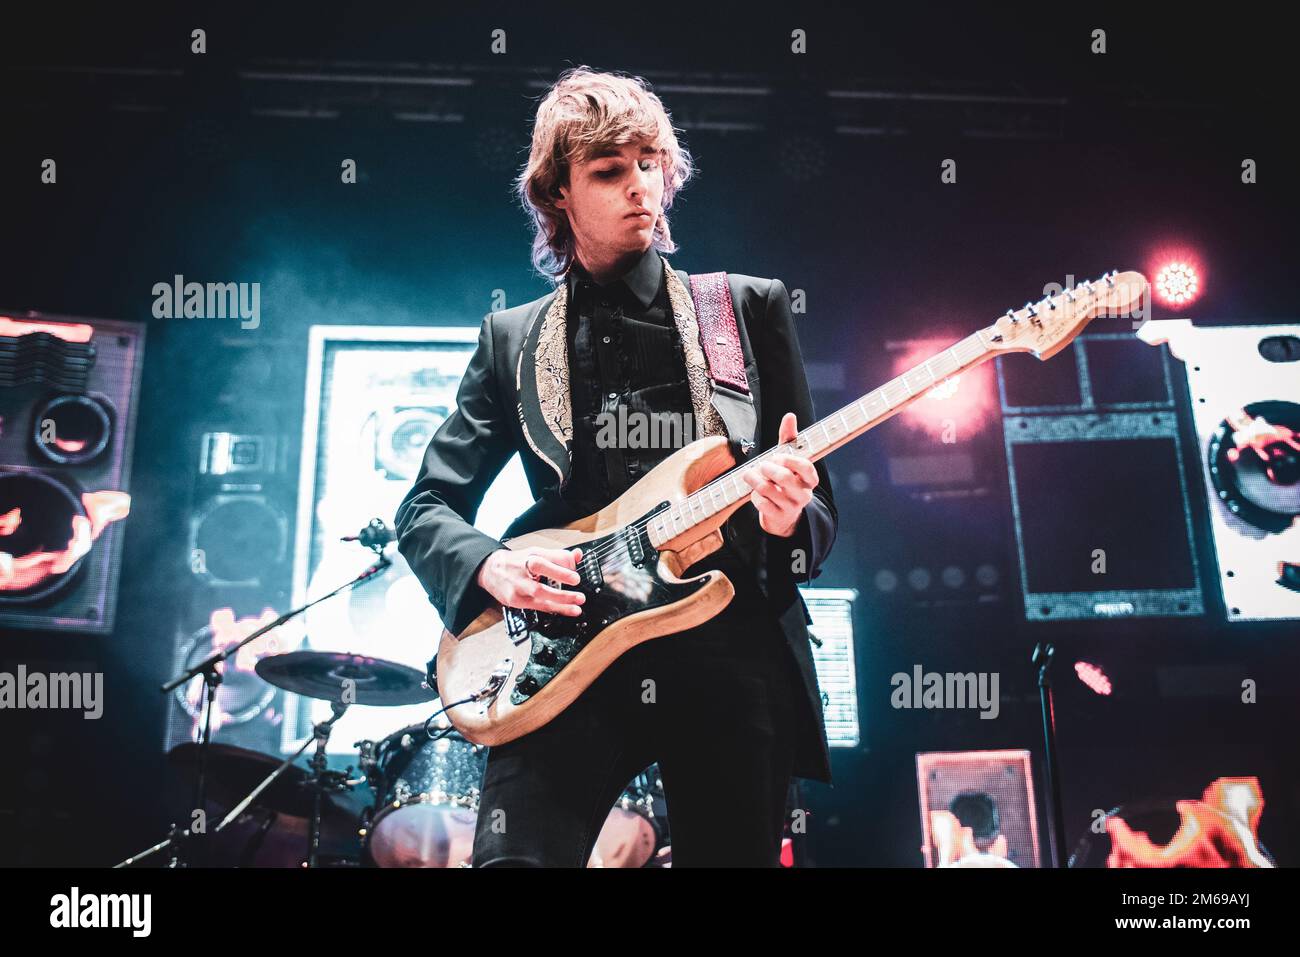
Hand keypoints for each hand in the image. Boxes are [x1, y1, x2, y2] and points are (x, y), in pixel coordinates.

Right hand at [476, 546, 585, 615]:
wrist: (491, 570)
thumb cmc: (517, 562)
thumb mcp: (536, 552)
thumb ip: (558, 555)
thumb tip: (577, 556)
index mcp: (527, 560)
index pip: (544, 565)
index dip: (560, 572)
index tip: (575, 578)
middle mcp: (521, 576)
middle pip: (540, 588)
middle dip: (562, 595)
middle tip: (580, 597)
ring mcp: (516, 591)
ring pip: (538, 601)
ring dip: (560, 606)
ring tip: (576, 609)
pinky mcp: (514, 602)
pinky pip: (536, 607)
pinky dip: (551, 609)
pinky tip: (563, 610)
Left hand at [741, 411, 817, 537]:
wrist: (783, 514)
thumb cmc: (785, 480)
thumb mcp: (788, 460)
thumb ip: (789, 438)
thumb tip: (790, 416)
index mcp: (810, 479)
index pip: (806, 467)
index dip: (790, 460)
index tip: (777, 456)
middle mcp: (803, 494)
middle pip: (785, 478)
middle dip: (768, 468)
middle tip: (761, 465)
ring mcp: (791, 507)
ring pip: (769, 490)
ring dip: (755, 480)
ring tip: (749, 474)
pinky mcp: (777, 516)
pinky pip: (762, 504)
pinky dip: (754, 496)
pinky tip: (753, 492)